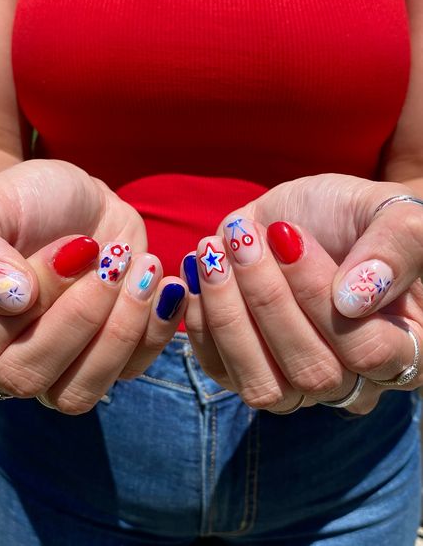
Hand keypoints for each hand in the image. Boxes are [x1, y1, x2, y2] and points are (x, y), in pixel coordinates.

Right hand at [0, 160, 187, 412]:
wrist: (82, 202)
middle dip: (80, 316)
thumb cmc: (31, 201)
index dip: (29, 300)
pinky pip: (130, 371)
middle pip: (29, 378)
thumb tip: (9, 298)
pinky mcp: (109, 360)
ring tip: (144, 268)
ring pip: (79, 393)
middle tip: (111, 260)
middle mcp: (9, 355)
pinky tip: (165, 286)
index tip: (69, 249)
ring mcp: (62, 365)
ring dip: (119, 329)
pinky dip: (155, 329)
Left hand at [183, 174, 422, 413]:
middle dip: (267, 300)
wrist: (307, 218)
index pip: (367, 353)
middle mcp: (352, 378)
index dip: (319, 298)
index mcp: (405, 347)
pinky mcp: (248, 369)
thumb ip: (396, 248)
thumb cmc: (356, 216)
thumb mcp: (391, 211)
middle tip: (243, 240)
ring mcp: (296, 381)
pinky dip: (200, 323)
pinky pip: (220, 370)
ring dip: (229, 316)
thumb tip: (352, 300)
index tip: (289, 238)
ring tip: (213, 253)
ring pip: (262, 386)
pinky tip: (194, 273)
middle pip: (311, 374)